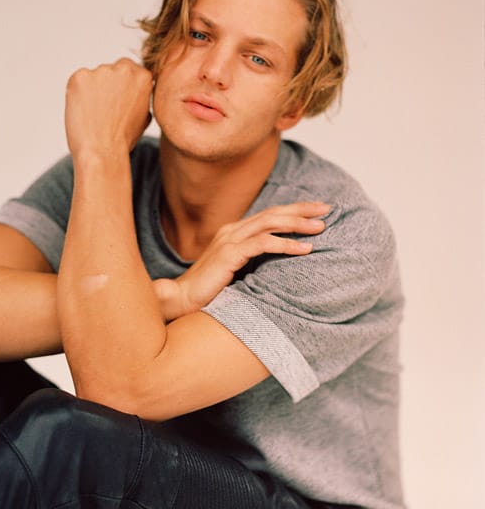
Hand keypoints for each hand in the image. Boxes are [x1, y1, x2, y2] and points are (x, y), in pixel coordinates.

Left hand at [64, 58, 152, 157]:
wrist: (102, 151)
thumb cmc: (122, 140)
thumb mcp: (144, 116)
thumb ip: (140, 97)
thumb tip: (135, 92)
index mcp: (143, 77)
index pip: (130, 68)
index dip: (121, 85)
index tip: (117, 99)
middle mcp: (123, 69)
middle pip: (111, 70)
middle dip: (107, 85)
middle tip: (104, 109)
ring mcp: (101, 71)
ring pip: (94, 77)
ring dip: (92, 90)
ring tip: (94, 115)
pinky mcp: (80, 76)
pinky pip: (78, 82)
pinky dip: (77, 94)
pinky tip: (83, 112)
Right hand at [153, 201, 330, 320]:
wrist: (182, 300)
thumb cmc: (209, 291)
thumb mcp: (237, 271)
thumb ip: (253, 262)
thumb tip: (280, 263)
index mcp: (234, 232)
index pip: (269, 215)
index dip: (294, 210)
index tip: (317, 210)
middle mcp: (232, 231)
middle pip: (273, 213)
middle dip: (301, 209)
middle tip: (327, 209)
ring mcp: (229, 240)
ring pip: (270, 223)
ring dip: (297, 224)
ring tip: (320, 227)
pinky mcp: (229, 254)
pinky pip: (263, 243)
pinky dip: (286, 244)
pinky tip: (304, 249)